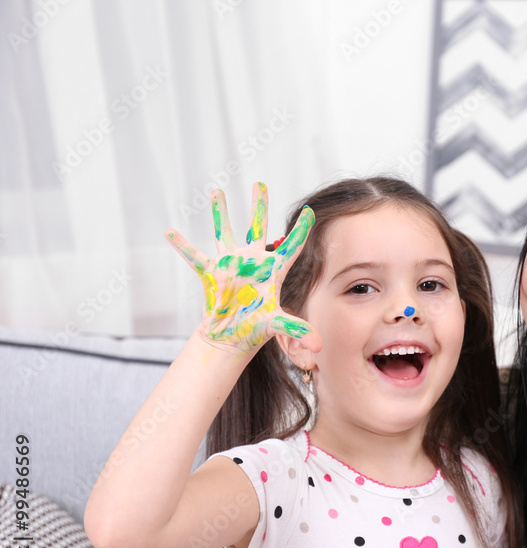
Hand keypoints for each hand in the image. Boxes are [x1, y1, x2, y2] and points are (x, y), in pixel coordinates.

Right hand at [166, 182, 320, 353]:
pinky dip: (181, 245)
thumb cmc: (255, 330)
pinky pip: (194, 256)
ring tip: (218, 191)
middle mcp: (253, 262)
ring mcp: (231, 264)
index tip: (311, 212)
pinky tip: (170, 232)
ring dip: (221, 213)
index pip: (292, 246)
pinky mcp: (212, 273)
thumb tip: (318, 346)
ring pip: (225, 232)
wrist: (231, 337)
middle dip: (259, 205)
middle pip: (258, 227)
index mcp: (273, 271)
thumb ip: (298, 330)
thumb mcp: (278, 326)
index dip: (302, 230)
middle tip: (260, 183)